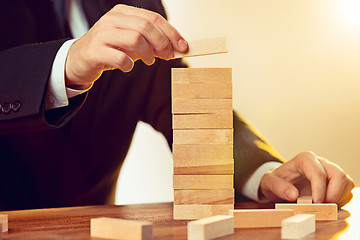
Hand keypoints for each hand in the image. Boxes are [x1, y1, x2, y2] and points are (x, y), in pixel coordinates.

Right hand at [65, 4, 187, 87]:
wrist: (79, 60)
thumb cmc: (110, 50)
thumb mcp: (131, 42)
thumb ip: (151, 42)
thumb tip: (175, 47)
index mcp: (123, 13)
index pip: (153, 18)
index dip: (171, 32)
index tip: (183, 46)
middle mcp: (112, 19)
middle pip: (146, 26)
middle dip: (162, 43)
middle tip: (167, 56)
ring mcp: (102, 34)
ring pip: (135, 38)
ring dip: (147, 54)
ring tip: (149, 62)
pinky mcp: (95, 51)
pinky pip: (119, 57)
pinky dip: (129, 65)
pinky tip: (128, 67)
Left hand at [259, 151, 354, 206]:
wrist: (279, 182)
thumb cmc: (275, 181)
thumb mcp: (268, 182)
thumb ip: (277, 187)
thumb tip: (293, 195)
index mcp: (304, 159)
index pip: (318, 173)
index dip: (319, 190)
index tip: (315, 203)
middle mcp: (320, 162)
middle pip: (338, 175)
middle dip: (333, 194)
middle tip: (321, 206)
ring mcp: (329, 170)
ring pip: (346, 181)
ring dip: (338, 197)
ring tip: (322, 206)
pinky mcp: (335, 181)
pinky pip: (347, 189)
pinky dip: (341, 199)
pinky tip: (327, 204)